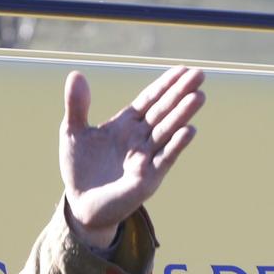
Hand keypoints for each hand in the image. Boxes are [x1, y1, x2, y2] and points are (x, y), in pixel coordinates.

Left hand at [59, 65, 203, 246]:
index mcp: (126, 124)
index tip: (182, 69)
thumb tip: (76, 74)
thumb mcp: (73, 132)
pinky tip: (189, 130)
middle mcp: (140, 138)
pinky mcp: (148, 178)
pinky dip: (176, 145)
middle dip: (180, 93)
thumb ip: (77, 105)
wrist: (81, 204)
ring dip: (183, 114)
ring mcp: (147, 157)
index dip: (165, 84)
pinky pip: (165, 159)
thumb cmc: (80, 168)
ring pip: (167, 131)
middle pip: (163, 111)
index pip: (150, 100)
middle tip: (200, 74)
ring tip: (198, 96)